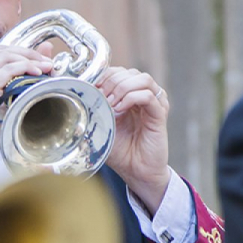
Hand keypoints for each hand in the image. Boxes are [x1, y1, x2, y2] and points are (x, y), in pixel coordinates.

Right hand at [0, 43, 53, 121]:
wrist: (10, 141)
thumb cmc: (14, 116)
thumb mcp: (20, 84)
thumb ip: (31, 63)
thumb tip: (47, 45)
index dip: (18, 49)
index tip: (39, 58)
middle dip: (27, 53)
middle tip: (46, 62)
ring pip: (3, 57)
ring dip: (28, 60)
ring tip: (44, 68)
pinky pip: (6, 70)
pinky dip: (24, 67)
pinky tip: (37, 74)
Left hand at [96, 66, 170, 213]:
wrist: (135, 171)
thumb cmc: (119, 150)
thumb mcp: (101, 123)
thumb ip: (95, 105)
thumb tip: (82, 88)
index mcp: (130, 94)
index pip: (118, 71)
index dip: (103, 76)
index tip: (91, 89)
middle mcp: (144, 95)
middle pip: (128, 72)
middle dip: (110, 82)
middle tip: (101, 99)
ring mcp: (155, 103)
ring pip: (141, 78)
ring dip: (121, 88)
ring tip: (111, 104)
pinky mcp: (160, 113)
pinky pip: (148, 95)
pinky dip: (131, 98)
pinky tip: (120, 110)